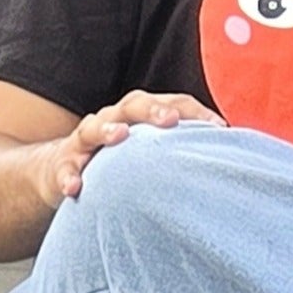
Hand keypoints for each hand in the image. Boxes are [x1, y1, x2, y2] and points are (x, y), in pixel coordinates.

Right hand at [37, 90, 223, 206]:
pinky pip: (64, 167)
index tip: (219, 128)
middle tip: (171, 121)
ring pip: (95, 126)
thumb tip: (230, 154)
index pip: (173, 104)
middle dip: (154, 110)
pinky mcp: (63, 162)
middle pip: (135, 105)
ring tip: (119, 137)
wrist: (66, 167)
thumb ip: (182, 147)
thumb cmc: (122, 156)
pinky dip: (69, 176)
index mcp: (143, 112)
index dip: (196, 113)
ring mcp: (87, 138)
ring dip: (108, 130)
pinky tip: (75, 188)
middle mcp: (116, 117)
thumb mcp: (151, 148)